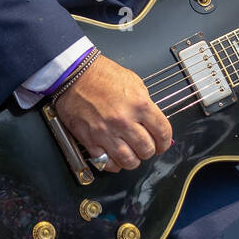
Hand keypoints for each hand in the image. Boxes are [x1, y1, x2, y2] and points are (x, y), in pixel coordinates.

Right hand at [52, 54, 171, 172]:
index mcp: (139, 104)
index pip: (162, 132)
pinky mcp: (90, 140)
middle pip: (147, 149)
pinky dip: (114, 164)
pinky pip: (106, 162)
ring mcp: (106, 132)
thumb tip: (153, 122)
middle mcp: (124, 120)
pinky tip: (116, 158)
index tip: (163, 144)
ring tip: (133, 154)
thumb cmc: (101, 75)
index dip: (165, 142)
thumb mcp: (133, 82)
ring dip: (133, 160)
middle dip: (150, 150)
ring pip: (128, 161)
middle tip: (147, 147)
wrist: (73, 74)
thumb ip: (145, 104)